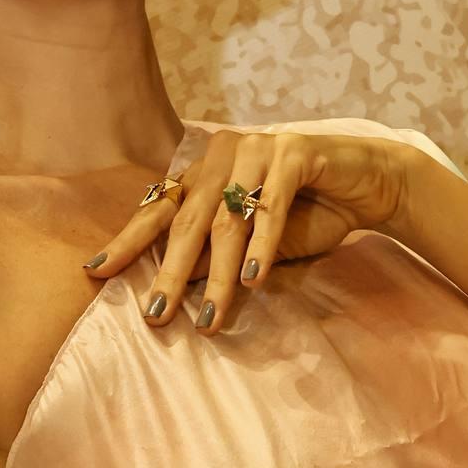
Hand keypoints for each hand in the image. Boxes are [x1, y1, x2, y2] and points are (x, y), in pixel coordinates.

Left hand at [85, 128, 414, 335]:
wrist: (372, 183)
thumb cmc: (312, 212)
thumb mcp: (254, 244)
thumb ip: (216, 255)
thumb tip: (172, 285)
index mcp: (207, 171)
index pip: (159, 208)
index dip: (128, 240)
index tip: (95, 272)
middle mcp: (224, 154)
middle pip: (188, 220)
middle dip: (170, 271)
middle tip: (156, 314)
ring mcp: (257, 148)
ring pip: (229, 220)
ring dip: (219, 274)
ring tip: (210, 318)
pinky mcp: (294, 152)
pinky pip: (271, 205)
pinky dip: (262, 246)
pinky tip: (253, 280)